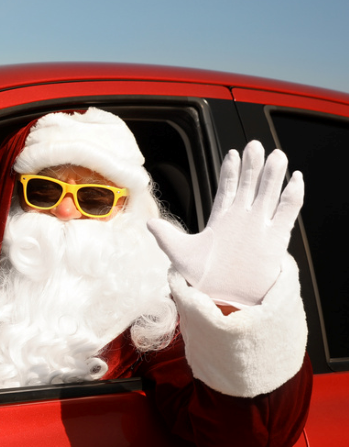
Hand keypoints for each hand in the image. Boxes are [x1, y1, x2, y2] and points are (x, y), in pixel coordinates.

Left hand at [147, 141, 303, 306]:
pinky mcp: (275, 239)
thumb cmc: (204, 280)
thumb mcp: (181, 255)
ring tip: (277, 155)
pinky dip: (292, 195)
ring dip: (274, 175)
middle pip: (250, 186)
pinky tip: (296, 179)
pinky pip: (287, 212)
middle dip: (253, 166)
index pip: (227, 188)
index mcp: (220, 220)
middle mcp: (241, 220)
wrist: (225, 300)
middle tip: (255, 145)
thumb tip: (149, 223)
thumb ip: (167, 236)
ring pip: (269, 194)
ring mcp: (259, 227)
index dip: (230, 171)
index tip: (232, 153)